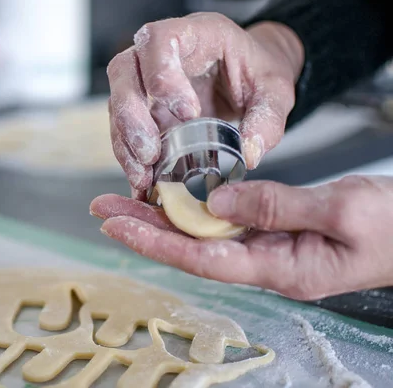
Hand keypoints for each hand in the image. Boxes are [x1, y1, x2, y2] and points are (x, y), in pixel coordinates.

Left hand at [90, 175, 392, 299]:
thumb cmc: (392, 226)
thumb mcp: (341, 212)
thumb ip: (277, 206)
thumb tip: (218, 200)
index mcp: (281, 268)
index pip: (203, 258)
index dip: (157, 243)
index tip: (118, 228)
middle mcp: (265, 263)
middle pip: (192, 248)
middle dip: (145, 229)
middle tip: (103, 211)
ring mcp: (268, 249)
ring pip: (203, 235)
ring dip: (163, 218)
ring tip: (124, 202)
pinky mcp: (272, 233)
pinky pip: (225, 224)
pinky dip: (195, 210)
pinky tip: (172, 200)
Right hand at [107, 12, 303, 199]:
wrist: (250, 81)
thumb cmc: (259, 74)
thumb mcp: (276, 92)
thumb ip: (267, 118)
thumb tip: (249, 153)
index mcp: (196, 33)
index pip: (160, 40)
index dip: (162, 74)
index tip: (187, 113)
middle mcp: (161, 54)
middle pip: (123, 71)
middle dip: (131, 116)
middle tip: (150, 153)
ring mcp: (146, 81)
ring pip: (116, 103)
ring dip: (125, 143)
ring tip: (143, 175)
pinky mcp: (142, 109)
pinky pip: (124, 130)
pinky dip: (130, 157)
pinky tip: (142, 180)